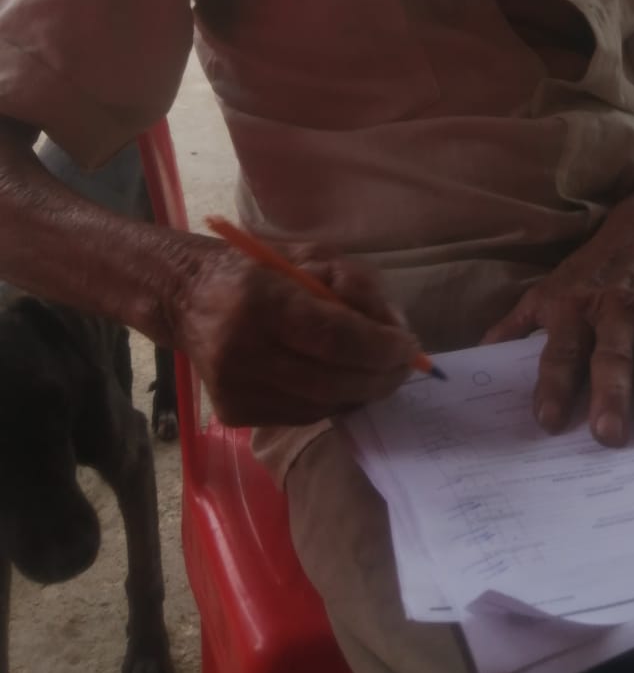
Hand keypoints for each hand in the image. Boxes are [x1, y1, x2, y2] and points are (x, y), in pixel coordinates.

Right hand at [166, 234, 418, 425]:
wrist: (186, 297)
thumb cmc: (257, 269)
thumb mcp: (308, 257)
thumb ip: (354, 286)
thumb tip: (394, 329)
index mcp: (261, 300)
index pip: (333, 336)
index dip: (378, 347)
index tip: (409, 347)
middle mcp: (243, 349)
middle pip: (330, 380)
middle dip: (379, 376)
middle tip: (405, 366)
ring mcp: (235, 388)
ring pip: (319, 405)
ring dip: (361, 393)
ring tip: (381, 374)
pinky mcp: (233, 412)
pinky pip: (300, 415)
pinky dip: (333, 403)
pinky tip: (345, 384)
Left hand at [483, 187, 633, 446]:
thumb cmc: (592, 267)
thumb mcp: (549, 288)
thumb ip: (518, 324)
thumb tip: (480, 356)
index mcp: (575, 308)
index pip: (561, 351)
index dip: (552, 385)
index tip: (546, 422)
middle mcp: (614, 308)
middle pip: (611, 355)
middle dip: (610, 394)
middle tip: (609, 434)